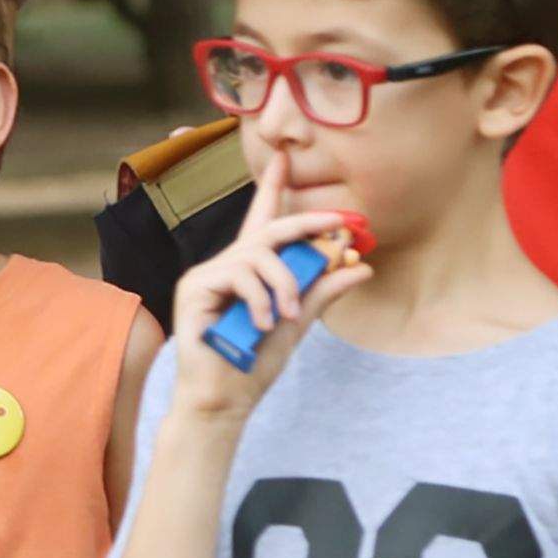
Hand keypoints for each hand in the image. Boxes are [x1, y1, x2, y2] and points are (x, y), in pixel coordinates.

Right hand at [165, 151, 373, 416]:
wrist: (224, 398)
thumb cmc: (253, 363)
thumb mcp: (298, 323)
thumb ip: (322, 292)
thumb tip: (362, 267)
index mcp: (248, 272)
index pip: (263, 221)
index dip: (272, 189)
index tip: (283, 159)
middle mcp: (226, 267)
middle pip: (269, 229)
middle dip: (306, 223)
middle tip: (340, 227)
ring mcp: (207, 275)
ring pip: (259, 253)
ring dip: (285, 282)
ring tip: (288, 315)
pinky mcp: (195, 288)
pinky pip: (239, 274)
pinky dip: (261, 298)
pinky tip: (265, 323)